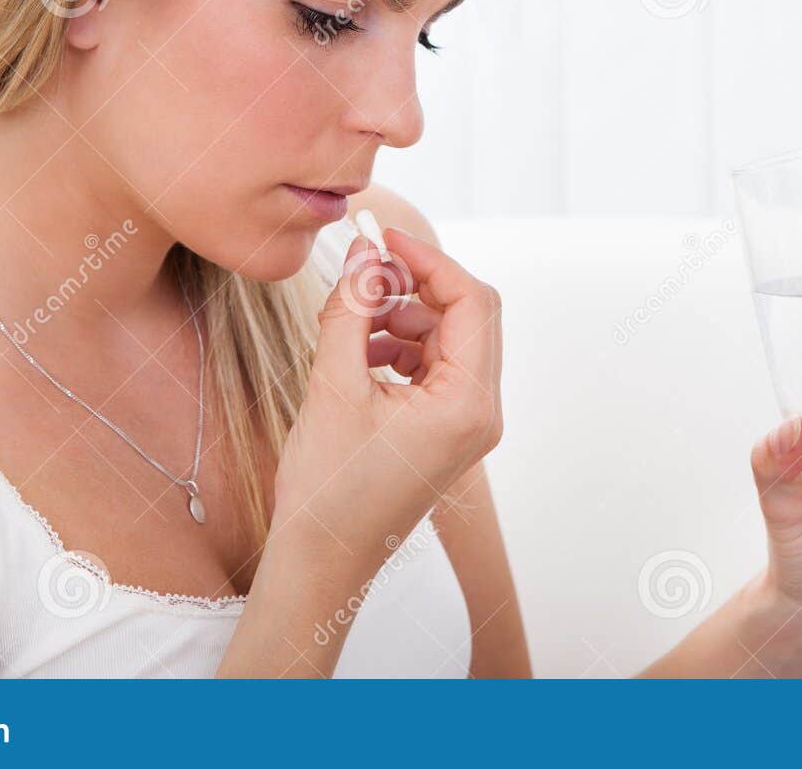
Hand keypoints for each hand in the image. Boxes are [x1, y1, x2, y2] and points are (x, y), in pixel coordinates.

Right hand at [268, 229, 503, 573]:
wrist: (320, 564)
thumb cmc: (327, 490)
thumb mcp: (333, 387)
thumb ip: (351, 309)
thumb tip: (364, 252)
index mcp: (469, 404)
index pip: (472, 302)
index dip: (429, 260)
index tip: (384, 238)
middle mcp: (481, 413)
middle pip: (468, 316)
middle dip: (417, 285)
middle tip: (365, 270)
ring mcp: (466, 424)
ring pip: (449, 339)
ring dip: (405, 315)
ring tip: (352, 319)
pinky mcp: (445, 431)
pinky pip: (435, 367)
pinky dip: (401, 347)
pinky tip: (359, 352)